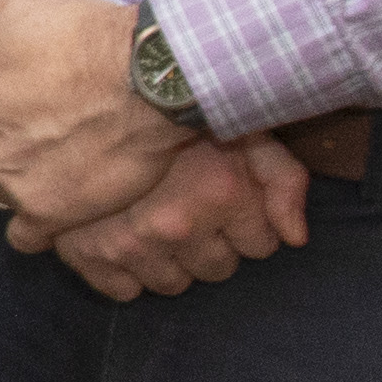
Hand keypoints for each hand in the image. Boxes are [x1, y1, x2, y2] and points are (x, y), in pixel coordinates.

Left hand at [0, 0, 190, 237]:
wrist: (150, 78)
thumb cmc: (93, 34)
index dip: (12, 96)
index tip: (45, 92)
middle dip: (20, 136)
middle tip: (66, 121)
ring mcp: (10, 180)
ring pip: (6, 186)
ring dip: (31, 177)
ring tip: (73, 158)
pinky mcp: (46, 214)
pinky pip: (25, 235)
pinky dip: (40, 223)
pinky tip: (62, 204)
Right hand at [18, 136, 314, 300]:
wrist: (98, 91)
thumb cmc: (182, 107)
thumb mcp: (248, 129)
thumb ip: (284, 179)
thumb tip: (295, 238)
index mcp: (219, 194)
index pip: (260, 246)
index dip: (250, 223)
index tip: (231, 200)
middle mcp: (175, 225)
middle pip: (217, 270)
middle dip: (213, 244)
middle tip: (194, 206)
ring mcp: (127, 243)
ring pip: (171, 284)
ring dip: (172, 260)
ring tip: (161, 220)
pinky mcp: (87, 253)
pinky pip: (121, 290)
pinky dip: (126, 273)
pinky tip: (128, 240)